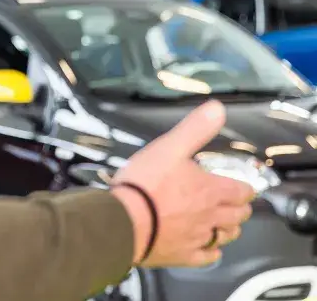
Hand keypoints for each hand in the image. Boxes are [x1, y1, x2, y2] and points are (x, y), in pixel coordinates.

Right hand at [110, 100, 254, 267]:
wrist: (123, 221)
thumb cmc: (144, 185)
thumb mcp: (169, 147)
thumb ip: (194, 129)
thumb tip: (216, 110)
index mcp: (210, 190)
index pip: (241, 191)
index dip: (244, 188)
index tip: (243, 187)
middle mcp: (209, 216)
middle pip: (237, 216)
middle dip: (239, 209)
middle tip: (236, 205)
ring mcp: (196, 237)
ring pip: (224, 236)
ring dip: (229, 229)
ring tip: (226, 225)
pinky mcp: (181, 254)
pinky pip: (204, 257)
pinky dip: (210, 253)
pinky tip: (208, 249)